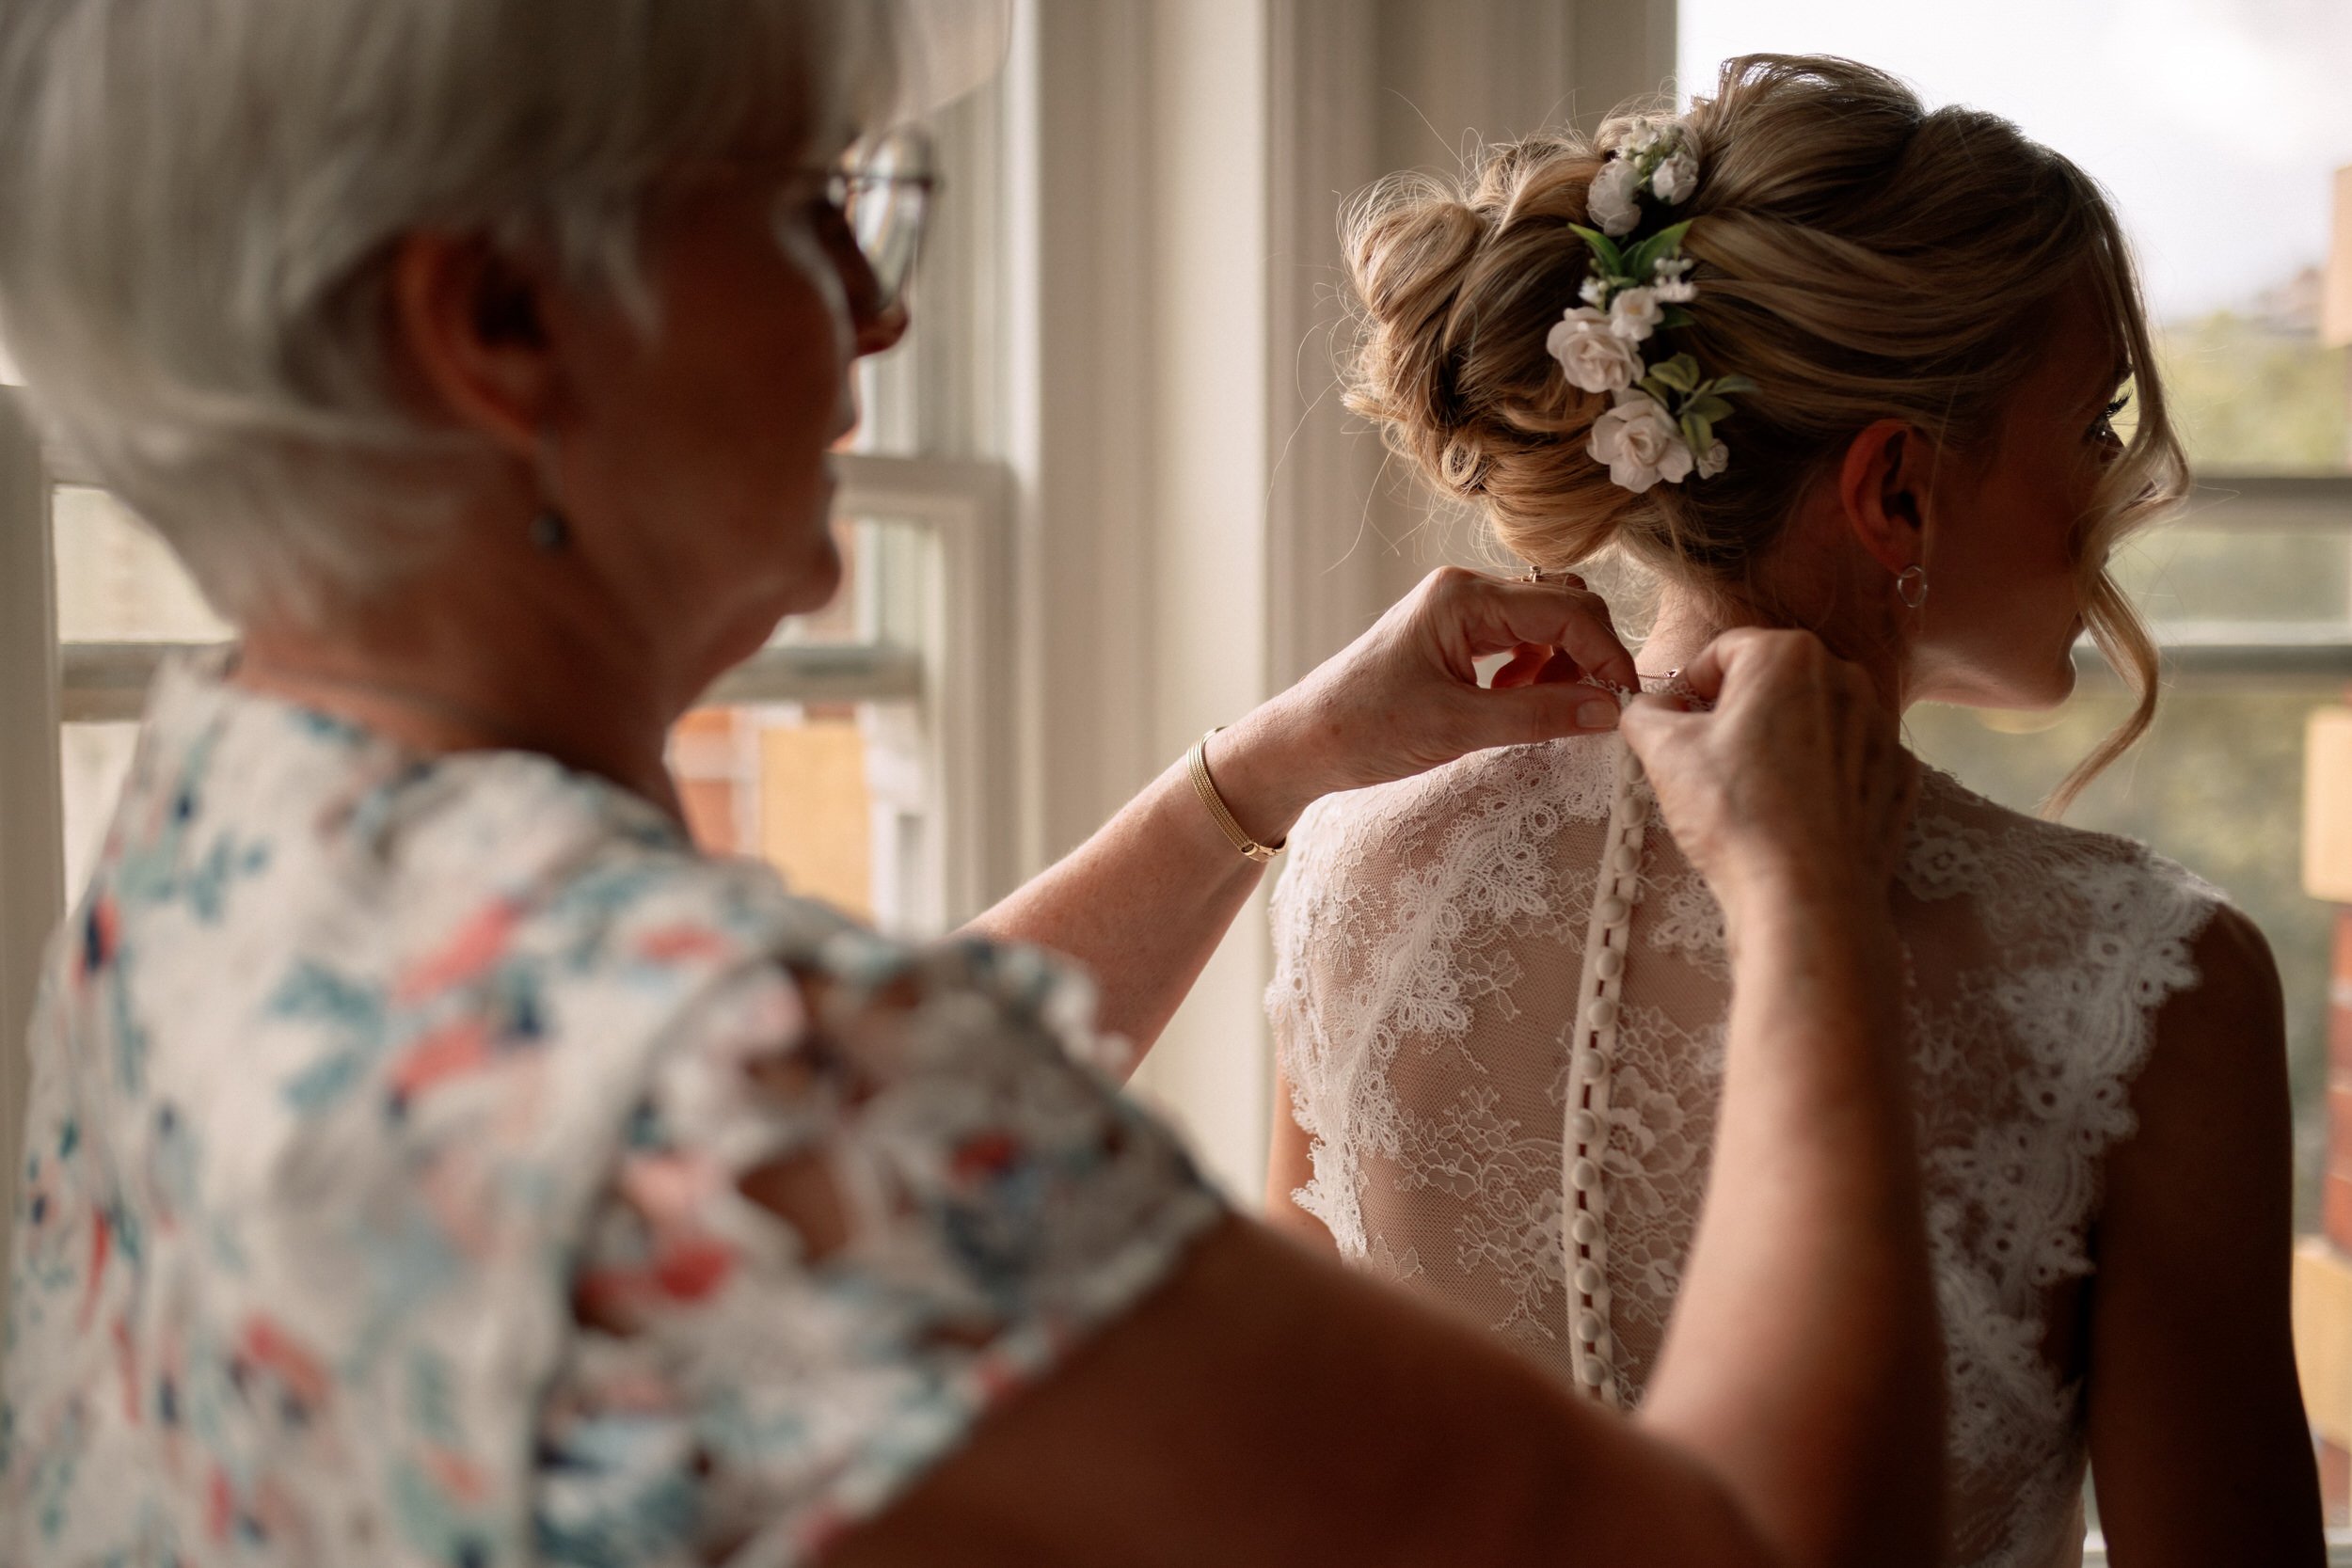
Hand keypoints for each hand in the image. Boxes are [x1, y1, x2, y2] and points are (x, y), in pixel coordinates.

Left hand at [1215, 567, 1639, 840]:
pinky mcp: (1453, 636)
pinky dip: (1535, 673)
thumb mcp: (1458, 728)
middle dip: (1590, 655)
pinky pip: (1518, 642)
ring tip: (1550, 713)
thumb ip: (1539, 715)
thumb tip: (1609, 711)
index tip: (1626, 703)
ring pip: (1544, 624)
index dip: (1607, 655)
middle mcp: (1464, 591)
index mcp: (1464, 597)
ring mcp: (1458, 611)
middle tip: (1598, 711)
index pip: (1567, 610)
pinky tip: (1519, 706)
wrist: (1302, 742)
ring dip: (1563, 666)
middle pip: (1563, 606)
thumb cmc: (1364, 728)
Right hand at [1618, 628, 1917, 920]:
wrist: (1808, 895)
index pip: (1722, 652)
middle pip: (1773, 682)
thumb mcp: (1664, 754)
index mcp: (1786, 655)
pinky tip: (1795, 813)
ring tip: (1753, 792)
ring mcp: (1880, 727)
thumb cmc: (1736, 814)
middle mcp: (1845, 676)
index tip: (1676, 723)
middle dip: (1739, 712)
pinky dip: (1822, 778)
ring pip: (1813, 720)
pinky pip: (1848, 761)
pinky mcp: (1898, 774)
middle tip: (1710, 761)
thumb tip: (1647, 708)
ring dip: (1781, 743)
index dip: (1690, 687)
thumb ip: (1644, 714)